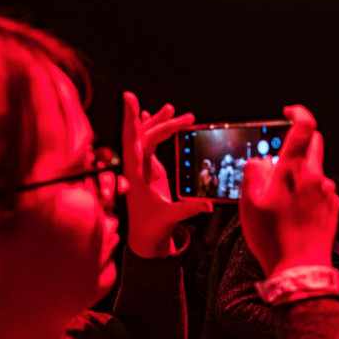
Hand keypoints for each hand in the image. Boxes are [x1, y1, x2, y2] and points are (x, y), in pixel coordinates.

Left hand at [122, 92, 212, 257]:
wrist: (144, 239)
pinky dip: (155, 130)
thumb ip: (188, 210)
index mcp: (135, 176)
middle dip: (162, 123)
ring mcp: (140, 168)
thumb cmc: (151, 229)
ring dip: (159, 123)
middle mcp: (135, 168)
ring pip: (147, 138)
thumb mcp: (170, 219)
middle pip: (145, 136)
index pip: (132, 142)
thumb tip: (208, 204)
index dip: (131, 120)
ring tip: (172, 109)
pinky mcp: (147, 170)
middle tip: (183, 115)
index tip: (130, 99)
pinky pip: (149, 144)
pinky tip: (155, 116)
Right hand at [239, 105, 338, 276]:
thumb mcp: (249, 204)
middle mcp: (316, 177)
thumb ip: (253, 173)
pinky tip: (295, 214)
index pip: (304, 127)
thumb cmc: (274, 239)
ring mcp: (327, 193)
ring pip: (314, 172)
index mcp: (294, 170)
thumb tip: (260, 161)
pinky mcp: (333, 207)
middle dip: (300, 144)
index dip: (298, 113)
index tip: (291, 112)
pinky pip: (320, 192)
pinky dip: (308, 195)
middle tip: (281, 158)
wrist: (299, 269)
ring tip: (282, 201)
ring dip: (300, 177)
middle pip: (314, 145)